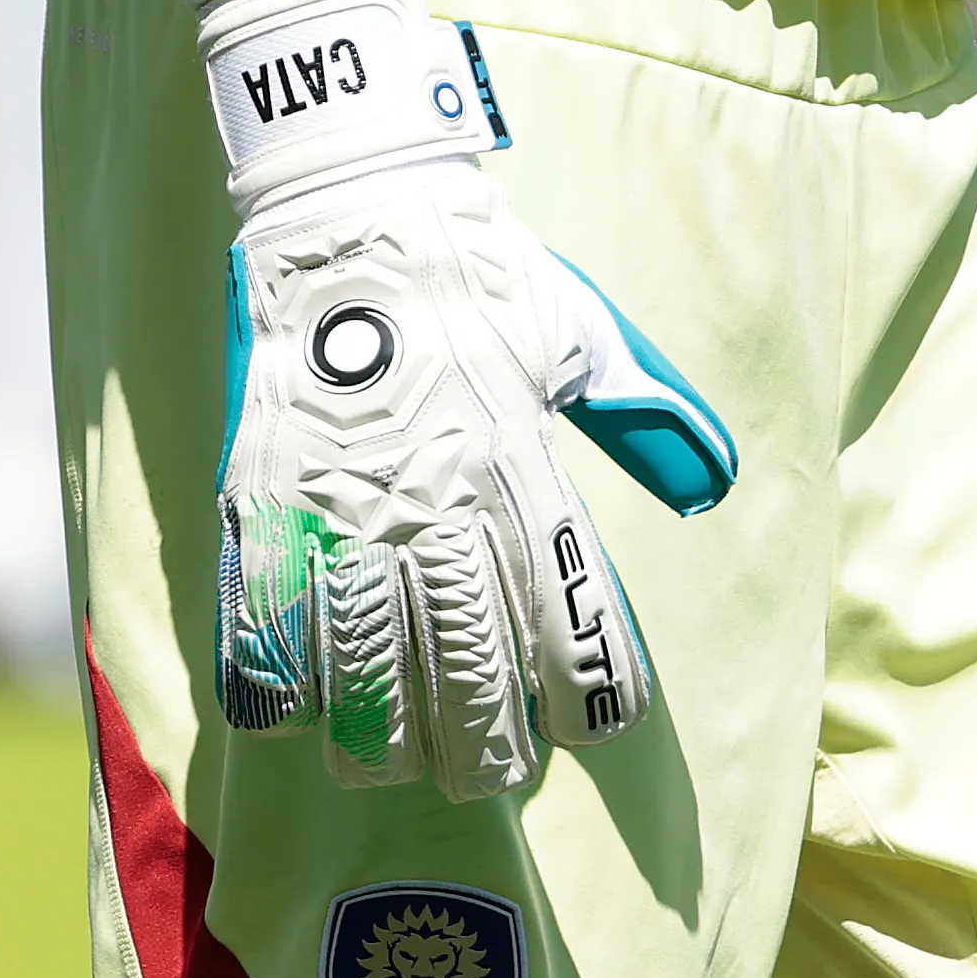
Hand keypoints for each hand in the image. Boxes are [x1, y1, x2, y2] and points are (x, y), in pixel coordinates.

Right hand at [162, 0, 734, 795]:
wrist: (352, 206)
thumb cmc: (477, 272)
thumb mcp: (579, 332)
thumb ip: (646, 414)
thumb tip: (715, 483)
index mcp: (517, 464)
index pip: (566, 617)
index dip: (588, 692)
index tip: (594, 726)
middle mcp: (433, 501)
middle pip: (466, 675)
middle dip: (486, 747)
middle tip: (493, 770)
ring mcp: (341, 509)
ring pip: (363, 680)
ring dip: (384, 742)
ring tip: (398, 765)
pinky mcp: (263, 502)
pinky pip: (261, 630)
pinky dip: (277, 689)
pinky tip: (298, 715)